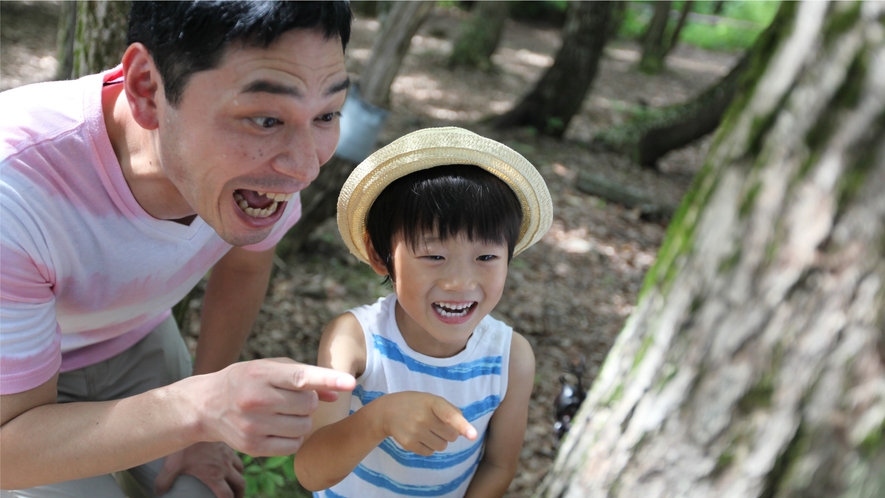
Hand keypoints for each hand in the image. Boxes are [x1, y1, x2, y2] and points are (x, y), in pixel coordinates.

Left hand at [154, 442, 244, 497]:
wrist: (197, 419)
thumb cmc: (185, 444)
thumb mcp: (172, 464)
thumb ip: (164, 480)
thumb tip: (158, 491)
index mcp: (214, 475)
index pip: (227, 495)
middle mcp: (225, 466)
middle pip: (240, 484)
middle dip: (239, 493)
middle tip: (235, 497)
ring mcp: (228, 453)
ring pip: (241, 469)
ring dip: (239, 477)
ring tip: (234, 480)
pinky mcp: (227, 442)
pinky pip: (237, 454)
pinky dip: (236, 461)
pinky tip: (228, 460)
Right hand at [191, 358, 355, 455]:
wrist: (206, 405)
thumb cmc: (247, 380)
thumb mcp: (270, 368)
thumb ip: (305, 376)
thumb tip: (336, 394)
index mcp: (262, 375)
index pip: (301, 378)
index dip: (328, 379)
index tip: (350, 382)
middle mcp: (256, 400)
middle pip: (309, 404)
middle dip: (309, 401)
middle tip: (291, 398)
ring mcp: (254, 426)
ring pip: (304, 427)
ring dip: (303, 419)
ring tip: (284, 412)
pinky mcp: (253, 447)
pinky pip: (294, 446)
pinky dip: (294, 437)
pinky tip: (279, 427)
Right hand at [377, 392, 476, 455]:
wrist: (387, 412)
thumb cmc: (416, 404)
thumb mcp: (432, 400)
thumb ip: (451, 411)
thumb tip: (465, 430)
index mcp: (432, 402)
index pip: (450, 415)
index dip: (463, 425)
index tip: (473, 435)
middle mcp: (423, 417)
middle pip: (451, 436)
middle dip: (449, 433)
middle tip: (437, 424)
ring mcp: (415, 431)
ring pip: (442, 446)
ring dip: (439, 441)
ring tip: (427, 430)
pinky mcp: (408, 444)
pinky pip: (430, 453)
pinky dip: (429, 447)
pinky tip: (419, 436)